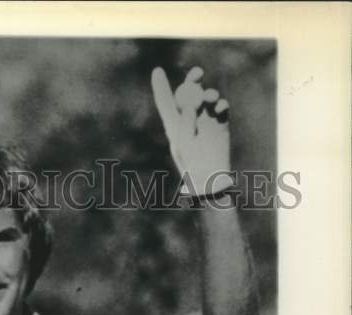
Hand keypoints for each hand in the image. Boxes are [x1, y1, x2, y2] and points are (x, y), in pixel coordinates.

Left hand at [152, 66, 231, 196]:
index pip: (166, 102)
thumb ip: (185, 124)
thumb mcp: (184, 144)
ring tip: (210, 99)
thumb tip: (190, 105)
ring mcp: (205, 120)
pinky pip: (221, 107)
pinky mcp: (220, 124)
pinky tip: (219, 108)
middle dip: (193, 80)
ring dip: (209, 93)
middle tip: (198, 73)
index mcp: (174, 125)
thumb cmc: (192, 165)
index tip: (157, 70)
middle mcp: (189, 119)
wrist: (210, 178)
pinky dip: (221, 104)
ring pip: (207, 97)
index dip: (161, 87)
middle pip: (189, 93)